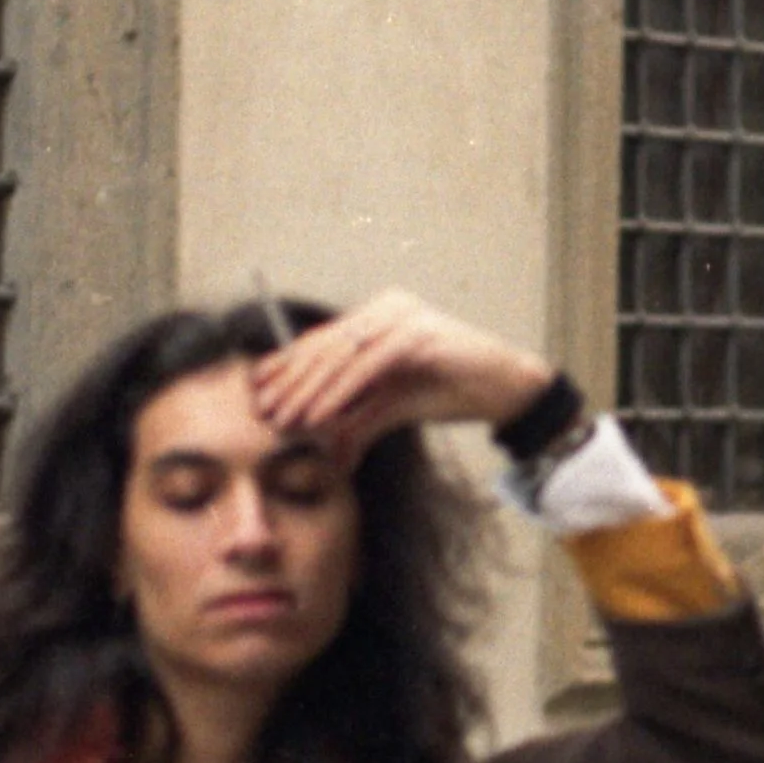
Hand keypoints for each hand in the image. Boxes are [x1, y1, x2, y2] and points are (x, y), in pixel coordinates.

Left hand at [251, 289, 552, 459]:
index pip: (322, 340)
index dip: (287, 366)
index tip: (258, 393)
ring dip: (309, 391)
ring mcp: (402, 317)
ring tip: (286, 420)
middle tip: (264, 412)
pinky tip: (319, 417)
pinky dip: (339, 393)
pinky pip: (367, 366)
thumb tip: (327, 453)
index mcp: (377, 316)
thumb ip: (357, 421)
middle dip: (290, 381)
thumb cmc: (450, 392)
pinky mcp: (417, 335)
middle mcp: (386, 308)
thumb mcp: (391, 408)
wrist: (505, 389)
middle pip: (325, 345)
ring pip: (340, 354)